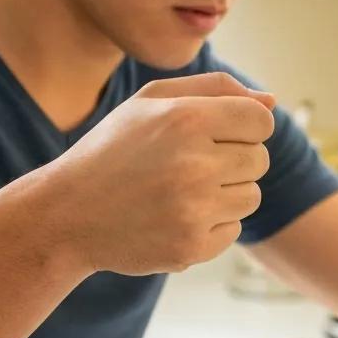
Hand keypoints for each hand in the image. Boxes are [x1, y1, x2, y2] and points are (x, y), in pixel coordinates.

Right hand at [49, 72, 274, 274]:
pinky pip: (232, 230)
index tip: (221, 134)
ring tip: (181, 190)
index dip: (246, 127)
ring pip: (251, 197)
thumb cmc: (113, 151)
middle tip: (191, 164)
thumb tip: (272, 102)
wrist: (66, 215)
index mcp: (186, 120)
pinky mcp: (192, 247)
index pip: (262, 122)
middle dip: (235, 160)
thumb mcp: (150, 103)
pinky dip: (211, 225)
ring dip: (226, 193)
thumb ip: (215, 90)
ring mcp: (194, 210)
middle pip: (260, 160)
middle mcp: (194, 165)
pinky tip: (174, 217)